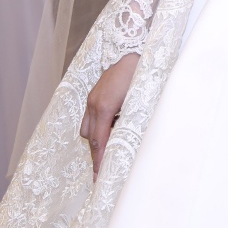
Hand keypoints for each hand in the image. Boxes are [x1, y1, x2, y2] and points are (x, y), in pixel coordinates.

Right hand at [81, 52, 137, 175]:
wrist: (132, 50)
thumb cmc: (140, 75)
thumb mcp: (139, 101)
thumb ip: (131, 121)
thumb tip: (129, 141)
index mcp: (105, 106)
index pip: (100, 141)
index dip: (99, 161)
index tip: (99, 177)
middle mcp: (94, 103)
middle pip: (91, 138)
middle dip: (97, 153)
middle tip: (104, 169)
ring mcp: (92, 98)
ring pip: (87, 129)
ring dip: (97, 139)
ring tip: (111, 145)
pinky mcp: (94, 94)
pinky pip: (90, 117)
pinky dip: (97, 127)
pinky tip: (111, 127)